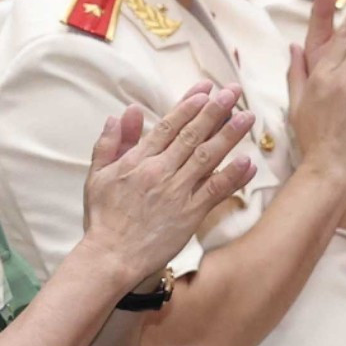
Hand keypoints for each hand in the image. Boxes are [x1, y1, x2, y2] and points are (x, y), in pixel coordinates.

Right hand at [79, 81, 257, 284]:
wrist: (110, 257)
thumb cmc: (103, 218)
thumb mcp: (97, 175)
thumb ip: (110, 143)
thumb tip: (122, 114)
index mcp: (138, 160)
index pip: (168, 126)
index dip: (188, 105)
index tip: (206, 89)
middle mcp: (159, 171)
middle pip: (192, 135)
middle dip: (215, 111)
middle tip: (233, 92)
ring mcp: (176, 193)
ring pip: (206, 157)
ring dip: (229, 135)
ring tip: (247, 117)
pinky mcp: (189, 215)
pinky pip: (214, 191)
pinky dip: (232, 176)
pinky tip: (248, 162)